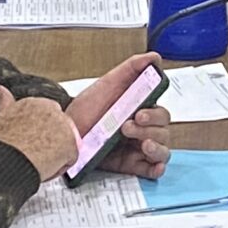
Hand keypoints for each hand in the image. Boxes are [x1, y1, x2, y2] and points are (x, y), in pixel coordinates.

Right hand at [0, 86, 78, 179]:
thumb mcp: (0, 117)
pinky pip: (69, 158)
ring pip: (63, 143)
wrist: (7, 161)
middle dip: (49, 139)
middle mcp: (52, 110)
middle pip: (57, 128)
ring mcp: (64, 126)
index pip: (45, 114)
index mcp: (35, 102)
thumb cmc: (1, 143)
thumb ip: (4, 101)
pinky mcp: (72, 144)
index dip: (38, 130)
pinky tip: (44, 167)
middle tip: (33, 151)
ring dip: (53, 153)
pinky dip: (58, 166)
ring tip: (36, 160)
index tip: (28, 139)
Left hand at [67, 52, 172, 177]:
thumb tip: (154, 58)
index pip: (161, 114)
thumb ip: (132, 68)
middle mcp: (143, 131)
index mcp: (141, 111)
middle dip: (149, 129)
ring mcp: (138, 149)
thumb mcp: (108, 84)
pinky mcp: (131, 165)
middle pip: (163, 132)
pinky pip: (153, 170)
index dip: (154, 115)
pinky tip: (154, 166)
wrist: (65, 131)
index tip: (139, 113)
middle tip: (127, 126)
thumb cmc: (86, 108)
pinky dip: (157, 168)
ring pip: (162, 151)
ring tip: (142, 145)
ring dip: (157, 148)